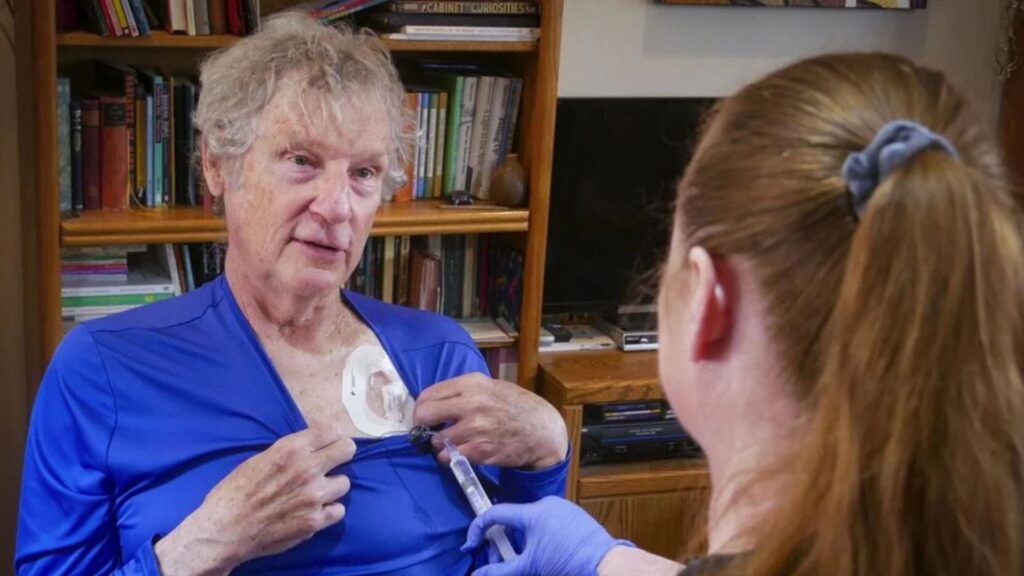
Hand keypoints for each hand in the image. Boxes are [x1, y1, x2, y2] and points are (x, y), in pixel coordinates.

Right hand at [154, 423, 355, 573]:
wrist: (225, 530)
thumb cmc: (234, 492)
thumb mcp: (259, 459)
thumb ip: (288, 452)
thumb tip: (310, 446)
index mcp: (290, 449)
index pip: (331, 430)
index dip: (331, 436)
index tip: (326, 442)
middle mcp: (307, 469)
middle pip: (347, 450)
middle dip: (340, 454)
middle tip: (331, 463)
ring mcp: (314, 496)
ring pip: (344, 483)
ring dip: (332, 487)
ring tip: (316, 492)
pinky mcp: (315, 521)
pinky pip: (338, 510)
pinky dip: (328, 511)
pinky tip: (315, 511)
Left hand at [414, 373, 567, 469]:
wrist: (541, 429)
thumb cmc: (514, 405)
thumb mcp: (490, 386)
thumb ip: (463, 391)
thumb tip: (431, 401)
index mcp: (472, 384)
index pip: (428, 395)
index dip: (421, 407)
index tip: (424, 414)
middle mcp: (472, 404)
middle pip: (425, 414)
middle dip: (423, 424)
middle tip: (429, 429)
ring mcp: (475, 429)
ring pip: (437, 440)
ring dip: (440, 444)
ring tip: (451, 442)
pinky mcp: (480, 451)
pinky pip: (450, 457)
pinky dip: (450, 457)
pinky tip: (460, 452)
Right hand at [462, 496, 633, 575]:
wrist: (605, 564)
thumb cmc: (568, 563)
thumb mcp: (530, 567)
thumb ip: (501, 571)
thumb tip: (477, 575)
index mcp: (533, 512)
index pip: (496, 513)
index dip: (479, 529)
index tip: (472, 544)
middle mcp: (547, 504)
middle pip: (514, 521)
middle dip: (504, 544)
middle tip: (503, 563)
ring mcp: (562, 508)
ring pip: (531, 524)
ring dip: (522, 543)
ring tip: (529, 563)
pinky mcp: (574, 516)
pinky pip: (548, 524)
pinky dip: (539, 539)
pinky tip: (544, 557)